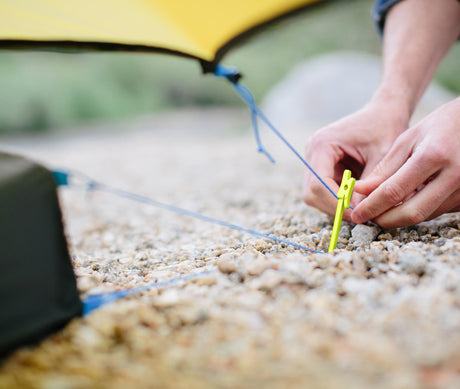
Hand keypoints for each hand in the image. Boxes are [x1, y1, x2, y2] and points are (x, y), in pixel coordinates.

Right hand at [303, 98, 408, 220]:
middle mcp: (312, 153)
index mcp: (322, 144)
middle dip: (334, 208)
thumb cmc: (386, 127)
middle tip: (361, 216)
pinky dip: (339, 200)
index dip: (335, 203)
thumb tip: (361, 213)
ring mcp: (314, 161)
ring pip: (315, 196)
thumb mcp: (384, 155)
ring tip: (362, 208)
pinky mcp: (322, 168)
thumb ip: (371, 184)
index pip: (318, 183)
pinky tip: (359, 200)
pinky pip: (324, 193)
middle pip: (311, 193)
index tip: (359, 214)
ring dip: (336, 206)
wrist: (384, 112)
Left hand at [352, 97, 459, 227]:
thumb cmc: (441, 125)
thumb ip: (385, 168)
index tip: (356, 214)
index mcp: (434, 156)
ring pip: (426, 215)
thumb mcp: (409, 139)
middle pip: (413, 212)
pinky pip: (438, 211)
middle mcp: (455, 175)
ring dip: (400, 216)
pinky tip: (406, 202)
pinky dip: (418, 209)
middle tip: (367, 218)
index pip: (394, 191)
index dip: (371, 206)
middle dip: (385, 220)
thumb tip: (361, 191)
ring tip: (382, 209)